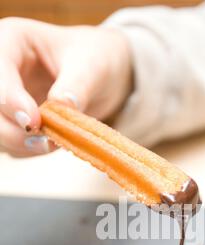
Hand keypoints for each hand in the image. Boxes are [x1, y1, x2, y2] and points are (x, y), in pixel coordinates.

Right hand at [0, 17, 132, 156]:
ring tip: (54, 142)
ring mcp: (3, 99)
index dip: (9, 100)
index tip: (34, 122)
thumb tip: (61, 106)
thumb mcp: (92, 66)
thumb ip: (76, 85)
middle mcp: (0, 70)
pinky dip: (28, 151)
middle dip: (12, 130)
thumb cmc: (96, 60)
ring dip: (21, 144)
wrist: (103, 76)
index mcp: (11, 41)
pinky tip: (52, 142)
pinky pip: (9, 145)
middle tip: (45, 142)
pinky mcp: (11, 122)